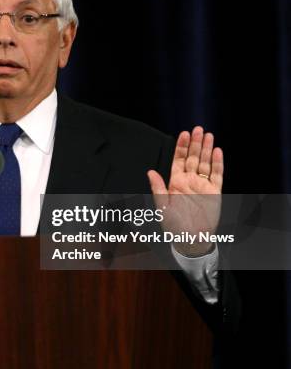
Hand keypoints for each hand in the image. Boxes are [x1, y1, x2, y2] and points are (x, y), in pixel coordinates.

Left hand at [147, 126, 223, 256]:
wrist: (191, 239)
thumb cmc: (173, 225)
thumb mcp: (161, 207)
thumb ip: (157, 188)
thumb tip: (150, 172)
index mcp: (175, 183)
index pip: (178, 160)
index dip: (181, 147)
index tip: (184, 134)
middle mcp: (189, 181)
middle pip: (193, 158)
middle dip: (195, 143)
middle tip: (198, 129)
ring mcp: (202, 185)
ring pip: (205, 163)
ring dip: (207, 149)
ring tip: (208, 135)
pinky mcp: (214, 192)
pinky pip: (217, 175)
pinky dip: (218, 163)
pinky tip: (217, 151)